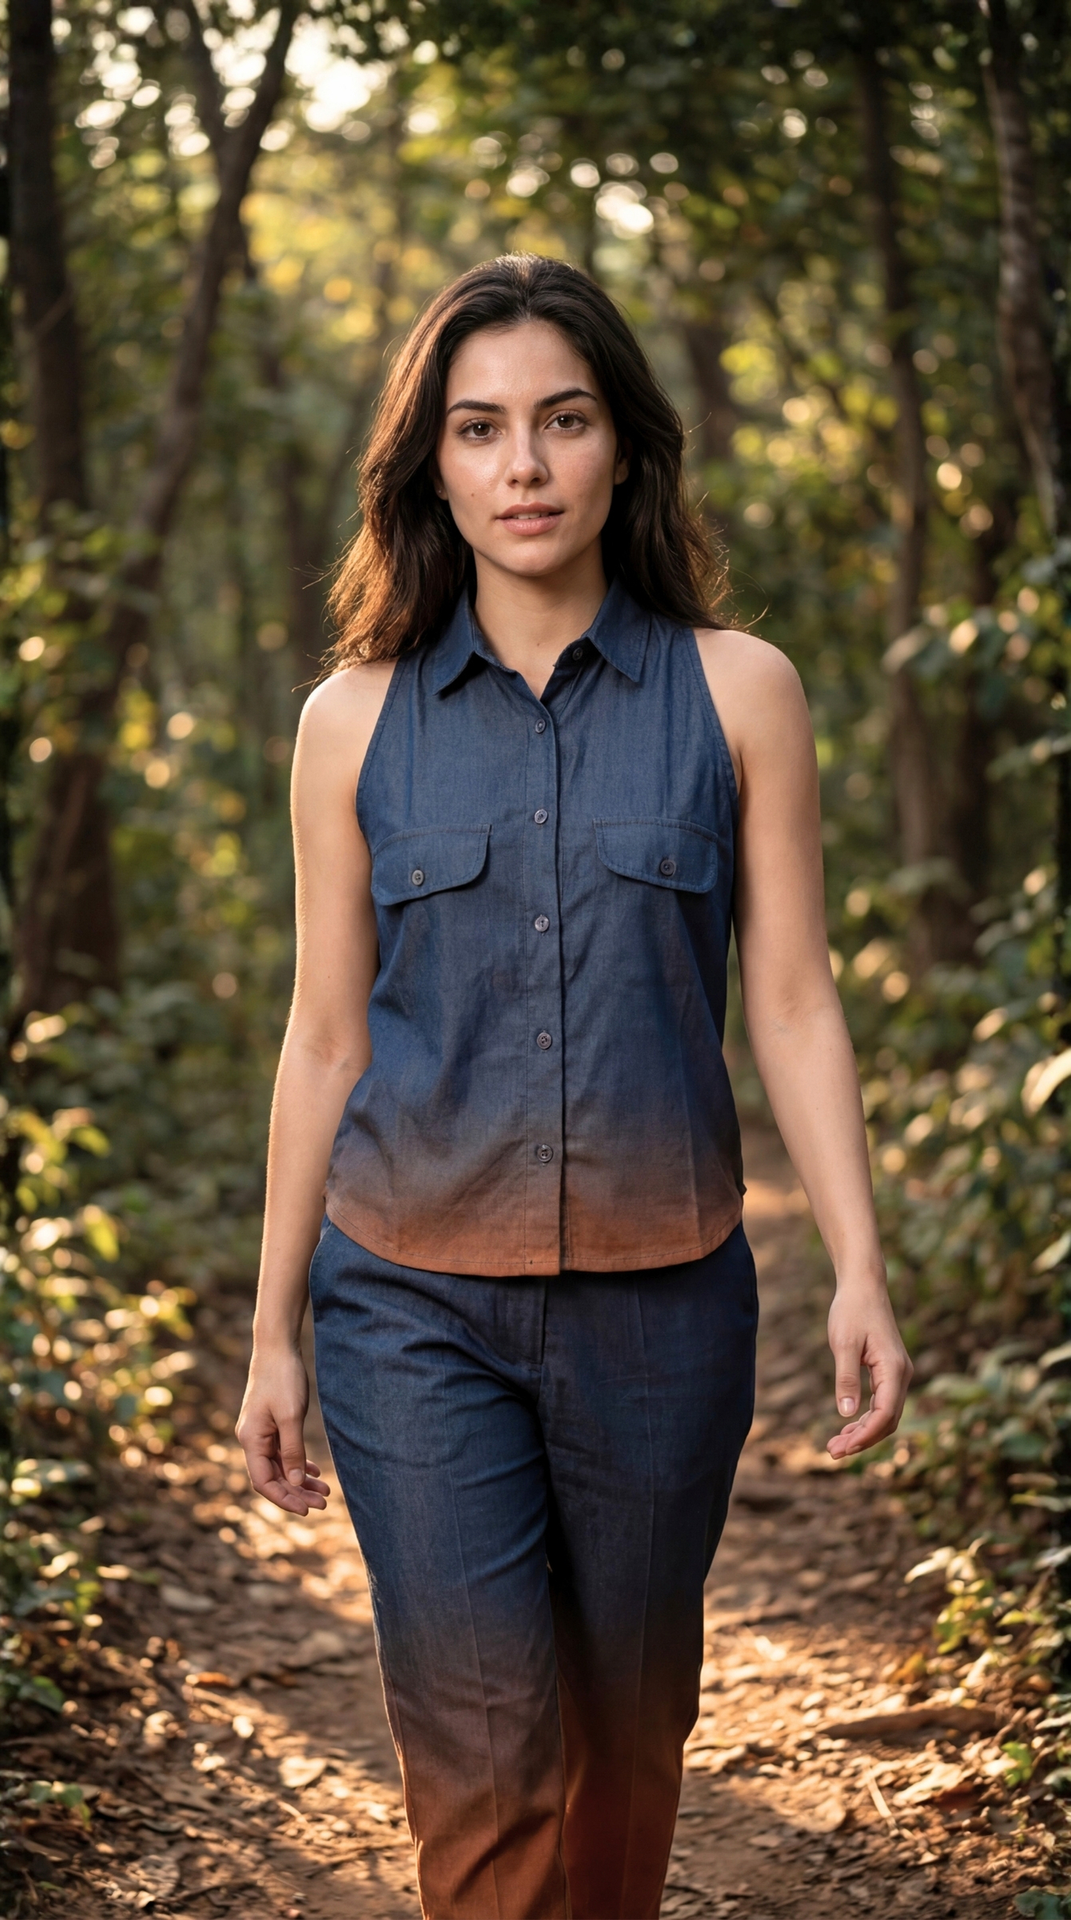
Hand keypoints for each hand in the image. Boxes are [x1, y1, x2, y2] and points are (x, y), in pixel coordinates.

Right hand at [235, 1344, 330, 1514]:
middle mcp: (251, 1439)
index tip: (307, 1509)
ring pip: (279, 1466)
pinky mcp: (270, 1424)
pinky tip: (313, 1472)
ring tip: (324, 1492)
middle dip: (296, 1493)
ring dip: (300, 1480)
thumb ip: (293, 1450)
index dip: (284, 1499)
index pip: (263, 1481)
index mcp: (250, 1439)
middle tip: (324, 1504)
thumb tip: (295, 1482)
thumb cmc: (283, 1378)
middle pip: (273, 1477)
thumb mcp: (291, 1415)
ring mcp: (260, 1432)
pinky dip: (297, 1463)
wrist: (277, 1347)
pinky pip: (282, 1452)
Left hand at [826, 1281, 911, 1459]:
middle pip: (888, 1420)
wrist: (863, 1286)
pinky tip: (848, 1426)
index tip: (843, 1447)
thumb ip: (846, 1378)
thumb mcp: (843, 1344)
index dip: (865, 1435)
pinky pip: (882, 1403)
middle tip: (833, 1451)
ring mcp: (898, 1373)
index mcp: (893, 1368)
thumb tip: (847, 1414)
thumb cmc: (851, 1310)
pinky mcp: (889, 1370)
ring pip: (886, 1414)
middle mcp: (902, 1374)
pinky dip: (866, 1418)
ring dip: (864, 1432)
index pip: (885, 1414)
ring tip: (836, 1444)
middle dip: (863, 1439)